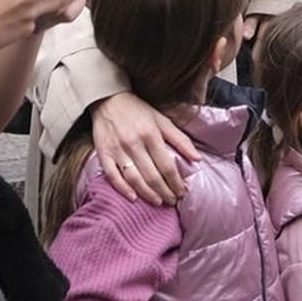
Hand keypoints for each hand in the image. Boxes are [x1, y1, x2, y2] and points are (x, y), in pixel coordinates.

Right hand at [92, 91, 198, 207]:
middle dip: (164, 191)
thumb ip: (180, 139)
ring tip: (158, 202)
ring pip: (134, 178)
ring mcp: (117, 149)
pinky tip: (133, 198)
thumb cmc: (137, 110)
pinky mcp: (103, 153)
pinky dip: (122, 188)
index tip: (182, 192)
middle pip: (152, 175)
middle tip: (172, 201)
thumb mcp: (161, 119)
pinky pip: (112, 175)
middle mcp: (133, 143)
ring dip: (148, 194)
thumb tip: (197, 158)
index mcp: (150, 134)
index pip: (167, 165)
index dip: (176, 182)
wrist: (108, 98)